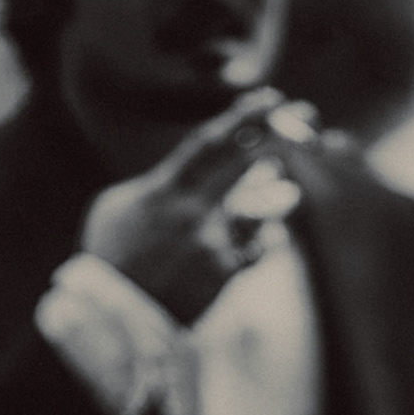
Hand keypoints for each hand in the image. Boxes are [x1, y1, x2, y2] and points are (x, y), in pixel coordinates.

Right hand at [81, 89, 311, 323]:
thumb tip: (183, 173)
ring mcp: (213, 243)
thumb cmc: (108, 258)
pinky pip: (255, 250)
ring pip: (261, 209)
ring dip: (278, 197)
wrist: (113, 316)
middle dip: (277, 134)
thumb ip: (153, 185)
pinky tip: (264, 239)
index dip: (242, 117)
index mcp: (165, 190)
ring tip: (289, 191)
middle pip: (244, 163)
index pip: (210, 143)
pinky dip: (260, 242)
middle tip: (304, 116)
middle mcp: (194, 211)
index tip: (269, 98)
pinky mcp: (224, 274)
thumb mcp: (115, 207)